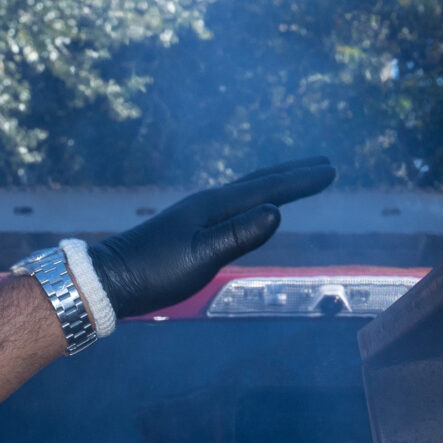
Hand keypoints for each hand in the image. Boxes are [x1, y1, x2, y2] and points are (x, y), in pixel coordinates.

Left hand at [87, 158, 336, 318]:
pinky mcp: (189, 224)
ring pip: (246, 189)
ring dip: (275, 181)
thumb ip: (238, 235)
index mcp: (214, 206)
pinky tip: (251, 204)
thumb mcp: (201, 258)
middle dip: (293, 173)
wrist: (111, 278)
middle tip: (324, 164)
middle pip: (259, 180)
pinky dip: (254, 195)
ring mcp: (197, 211)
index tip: (331, 170)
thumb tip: (277, 212)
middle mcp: (208, 201)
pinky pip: (234, 201)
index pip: (267, 188)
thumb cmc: (155, 273)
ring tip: (296, 177)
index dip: (300, 181)